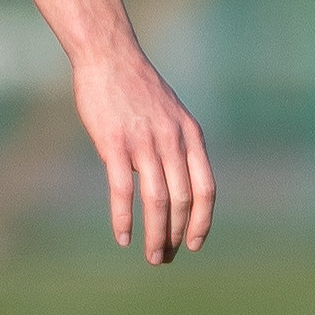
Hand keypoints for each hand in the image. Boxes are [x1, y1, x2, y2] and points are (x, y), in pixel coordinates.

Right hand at [71, 54, 214, 264]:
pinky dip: (124, 218)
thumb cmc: (137, 88)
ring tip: (151, 256)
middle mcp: (172, 140)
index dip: (203, 221)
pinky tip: (123, 237)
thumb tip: (178, 184)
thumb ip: (178, 145)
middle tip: (164, 257)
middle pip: (182, 201)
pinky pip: (122, 190)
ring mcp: (144, 142)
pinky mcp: (114, 143)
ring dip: (155, 235)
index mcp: (191, 134)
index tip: (195, 244)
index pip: (206, 189)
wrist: (109, 56)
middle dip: (175, 235)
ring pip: (157, 201)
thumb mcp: (172, 113)